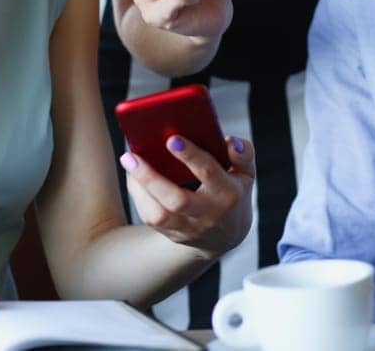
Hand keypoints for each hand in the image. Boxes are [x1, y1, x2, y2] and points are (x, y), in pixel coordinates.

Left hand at [122, 133, 255, 257]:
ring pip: (158, 215)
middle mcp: (209, 214)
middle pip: (177, 201)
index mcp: (229, 194)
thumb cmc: (234, 192)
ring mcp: (189, 228)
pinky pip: (151, 219)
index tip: (172, 139)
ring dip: (139, 189)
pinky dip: (139, 197)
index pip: (209, 173)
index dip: (191, 156)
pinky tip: (133, 177)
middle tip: (130, 155)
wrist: (227, 235)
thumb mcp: (246, 173)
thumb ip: (243, 154)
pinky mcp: (174, 235)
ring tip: (128, 162)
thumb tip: (229, 141)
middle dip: (152, 178)